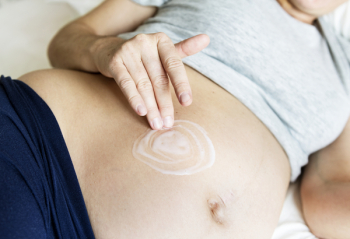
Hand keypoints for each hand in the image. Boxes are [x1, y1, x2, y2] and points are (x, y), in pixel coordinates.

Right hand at [93, 33, 209, 129]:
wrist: (109, 50)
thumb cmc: (144, 55)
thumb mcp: (164, 51)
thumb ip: (184, 49)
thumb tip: (206, 38)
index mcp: (161, 41)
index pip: (174, 65)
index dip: (181, 84)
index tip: (186, 102)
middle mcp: (145, 42)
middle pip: (158, 79)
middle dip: (164, 104)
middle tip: (168, 123)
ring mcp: (128, 51)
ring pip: (143, 84)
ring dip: (151, 107)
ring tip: (156, 123)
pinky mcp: (114, 61)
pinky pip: (126, 83)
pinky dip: (134, 98)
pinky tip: (141, 112)